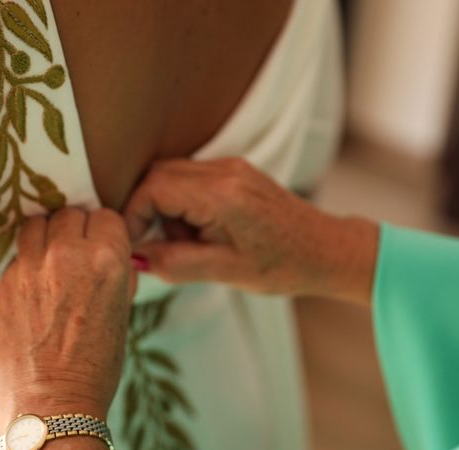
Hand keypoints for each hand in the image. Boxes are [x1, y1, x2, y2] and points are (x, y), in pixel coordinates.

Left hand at [0, 207, 136, 438]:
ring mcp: (32, 266)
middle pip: (71, 213)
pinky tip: (36, 284)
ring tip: (52, 258)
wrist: (51, 404)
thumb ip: (118, 276)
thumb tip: (113, 256)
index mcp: (107, 260)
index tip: (101, 243)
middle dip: (77, 229)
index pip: (105, 216)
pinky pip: (20, 252)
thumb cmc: (95, 367)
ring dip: (48, 234)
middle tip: (77, 252)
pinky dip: (29, 259)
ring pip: (38, 222)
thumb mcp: (122, 315)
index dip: (105, 231)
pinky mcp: (6, 280)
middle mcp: (68, 254)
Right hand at [124, 158, 377, 303]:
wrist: (324, 250)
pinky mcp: (234, 172)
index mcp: (223, 194)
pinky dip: (182, 204)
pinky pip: (190, 179)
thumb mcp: (225, 272)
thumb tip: (134, 256)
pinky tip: (201, 231)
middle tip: (161, 246)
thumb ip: (174, 263)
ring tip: (190, 242)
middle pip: (158, 175)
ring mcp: (231, 167)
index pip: (153, 188)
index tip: (136, 245)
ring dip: (165, 208)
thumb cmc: (283, 265)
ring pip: (171, 175)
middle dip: (148, 211)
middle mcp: (225, 170)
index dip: (134, 215)